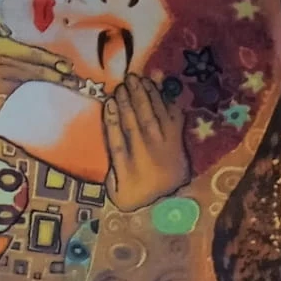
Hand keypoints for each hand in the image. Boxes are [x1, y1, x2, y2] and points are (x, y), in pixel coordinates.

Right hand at [104, 73, 189, 209]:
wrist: (170, 201)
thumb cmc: (137, 193)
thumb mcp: (117, 192)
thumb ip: (111, 173)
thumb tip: (104, 155)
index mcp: (129, 166)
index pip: (118, 140)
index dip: (113, 120)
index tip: (109, 101)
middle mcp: (147, 152)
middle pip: (136, 123)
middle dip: (129, 101)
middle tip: (123, 82)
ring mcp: (164, 144)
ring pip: (153, 116)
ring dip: (145, 96)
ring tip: (137, 79)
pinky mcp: (176, 138)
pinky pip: (171, 116)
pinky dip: (165, 101)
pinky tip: (156, 88)